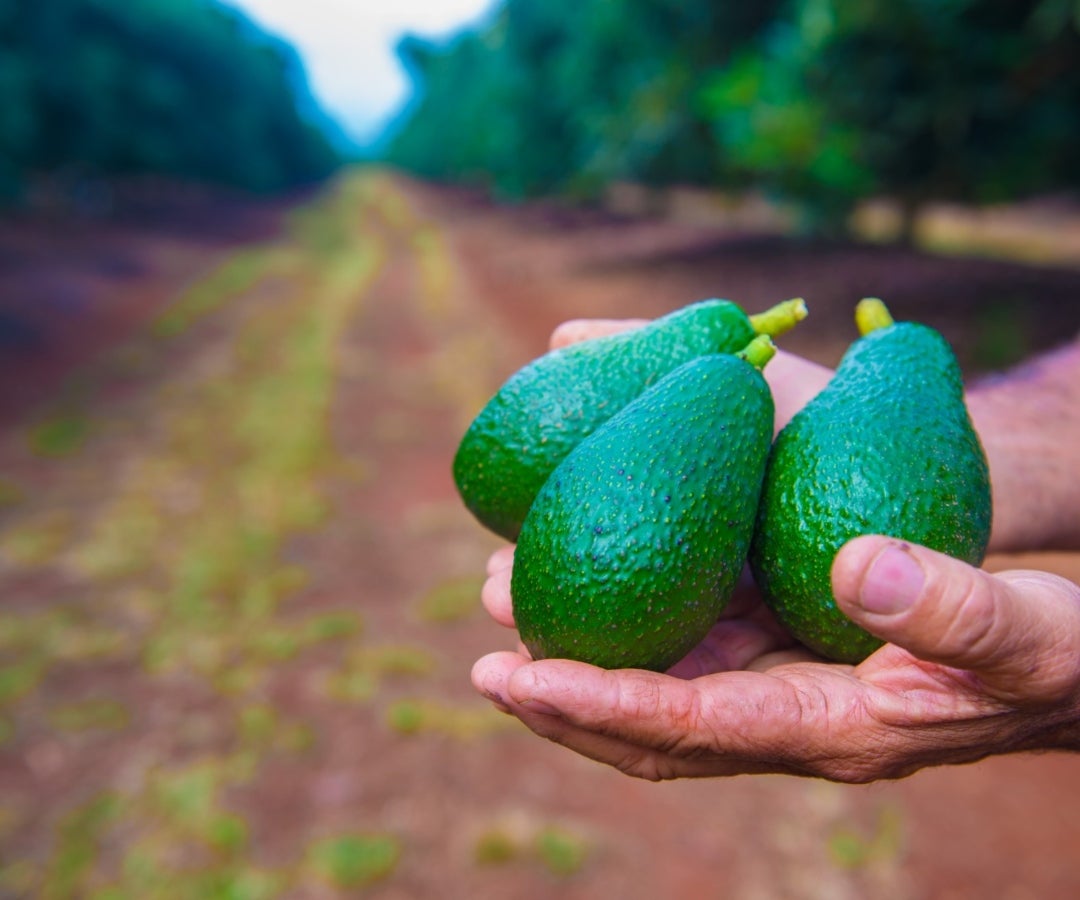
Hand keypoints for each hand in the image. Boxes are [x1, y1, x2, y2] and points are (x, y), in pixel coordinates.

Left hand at [473, 538, 1079, 781]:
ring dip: (583, 664)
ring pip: (659, 691)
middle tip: (486, 661)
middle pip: (651, 729)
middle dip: (564, 701)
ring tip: (507, 616)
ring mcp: (781, 692)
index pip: (692, 728)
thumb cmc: (1051, 652)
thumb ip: (947, 609)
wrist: (1064, 664)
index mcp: (833, 730)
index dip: (603, 703)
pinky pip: (692, 654)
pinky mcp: (785, 657)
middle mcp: (789, 722)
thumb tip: (855, 565)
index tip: (522, 674)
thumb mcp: (1021, 630)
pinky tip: (596, 586)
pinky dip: (634, 631)